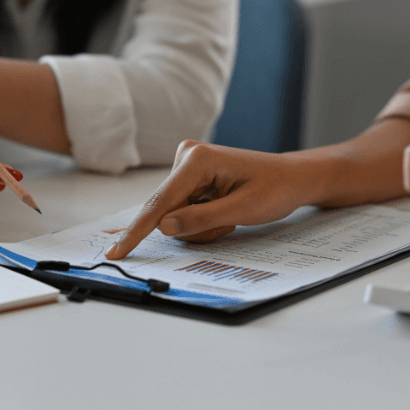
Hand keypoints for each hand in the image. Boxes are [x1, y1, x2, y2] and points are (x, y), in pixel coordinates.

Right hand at [105, 140, 313, 259]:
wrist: (293, 178)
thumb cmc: (275, 189)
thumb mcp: (242, 210)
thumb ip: (202, 219)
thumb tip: (164, 227)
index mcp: (197, 159)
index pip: (160, 202)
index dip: (138, 231)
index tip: (116, 252)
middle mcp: (187, 157)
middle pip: (167, 211)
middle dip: (194, 229)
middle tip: (227, 226)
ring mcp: (187, 167)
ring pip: (174, 216)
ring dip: (200, 227)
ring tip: (229, 219)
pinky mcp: (190, 178)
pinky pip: (182, 212)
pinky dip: (202, 221)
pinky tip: (224, 214)